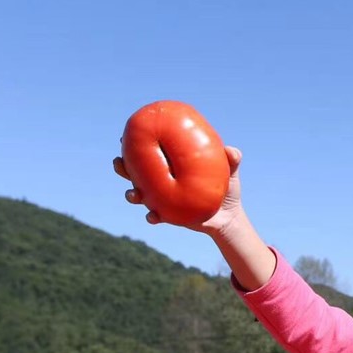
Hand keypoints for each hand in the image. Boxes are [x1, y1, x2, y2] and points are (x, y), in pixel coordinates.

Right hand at [112, 146, 244, 235]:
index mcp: (171, 163)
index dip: (135, 143)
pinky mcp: (168, 214)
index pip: (150, 150)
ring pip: (138, 193)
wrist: (229, 216)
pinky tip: (153, 216)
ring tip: (134, 194)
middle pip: (134, 170)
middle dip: (122, 166)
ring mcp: (163, 197)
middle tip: (120, 162)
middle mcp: (162, 179)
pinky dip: (152, 216)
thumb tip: (231, 151)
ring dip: (132, 193)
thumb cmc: (227, 187)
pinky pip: (155, 215)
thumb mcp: (231, 171)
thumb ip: (232, 159)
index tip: (126, 136)